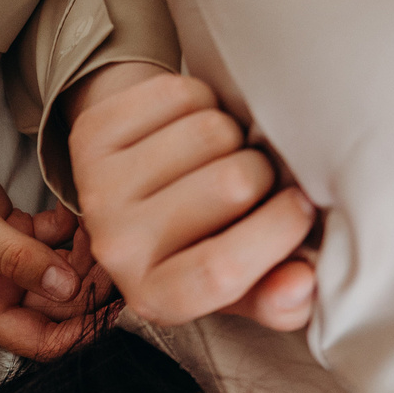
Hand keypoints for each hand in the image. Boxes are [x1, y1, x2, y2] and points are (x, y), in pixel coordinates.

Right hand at [0, 127, 108, 357]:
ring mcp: (0, 256)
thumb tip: (66, 290)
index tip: (112, 311)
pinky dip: (69, 230)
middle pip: (54, 306)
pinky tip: (79, 211)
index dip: (75, 334)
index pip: (34, 340)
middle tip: (117, 257)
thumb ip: (15, 258)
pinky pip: (51, 240)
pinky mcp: (9, 226)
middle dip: (87, 288)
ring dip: (82, 257)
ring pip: (57, 272)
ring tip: (100, 227)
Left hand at [68, 68, 317, 330]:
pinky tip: (190, 124)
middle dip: (264, 170)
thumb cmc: (204, 236)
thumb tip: (302, 283)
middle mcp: (118, 250)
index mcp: (157, 297)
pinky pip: (179, 95)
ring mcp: (98, 190)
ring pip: (210, 132)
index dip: (277, 231)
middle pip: (231, 185)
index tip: (303, 205)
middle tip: (257, 174)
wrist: (138, 182)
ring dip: (234, 131)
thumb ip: (279, 297)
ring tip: (224, 150)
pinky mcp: (90, 135)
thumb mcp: (242, 281)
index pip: (221, 270)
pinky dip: (202, 98)